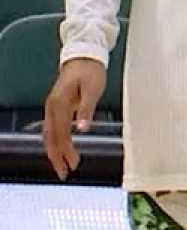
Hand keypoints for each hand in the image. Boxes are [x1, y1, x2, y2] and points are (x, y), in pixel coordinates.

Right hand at [43, 58, 105, 180]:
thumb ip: (87, 108)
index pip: (60, 134)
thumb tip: (83, 128)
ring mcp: (52, 107)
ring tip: (63, 166)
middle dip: (56, 157)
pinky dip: (56, 141)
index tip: (71, 165)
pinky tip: (61, 151)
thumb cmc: (90, 71)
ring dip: (55, 151)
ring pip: (50, 135)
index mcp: (59, 104)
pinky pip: (53, 129)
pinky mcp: (56, 107)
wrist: (84, 56)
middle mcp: (51, 107)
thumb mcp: (93, 88)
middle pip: (51, 138)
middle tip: (64, 173)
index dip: (65, 151)